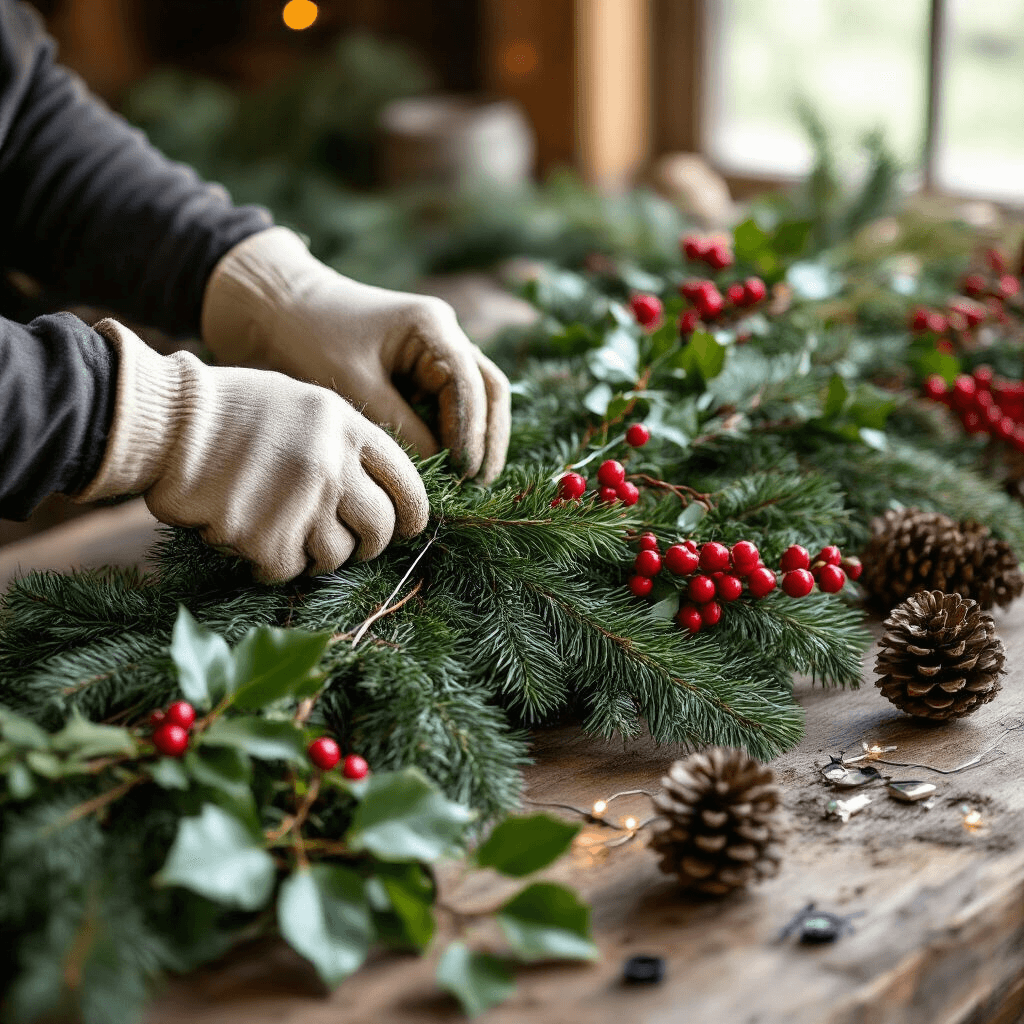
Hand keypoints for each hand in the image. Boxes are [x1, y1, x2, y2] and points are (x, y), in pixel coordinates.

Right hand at [76, 319, 428, 582]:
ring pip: (337, 556)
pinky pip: (288, 570)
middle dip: (369, 544)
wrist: (166, 421)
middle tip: (347, 544)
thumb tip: (375, 491)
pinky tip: (249, 539)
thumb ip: (343, 443)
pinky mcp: (266, 537)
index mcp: (347, 429)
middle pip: (381, 528)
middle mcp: (333, 465)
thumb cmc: (230, 410)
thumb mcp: (302, 405)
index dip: (413, 514)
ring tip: (284, 532)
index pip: (407, 484)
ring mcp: (303, 503)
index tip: (407, 527)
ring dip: (315, 554)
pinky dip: (271, 563)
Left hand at [200, 227, 510, 483]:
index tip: (463, 472)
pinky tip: (451, 464)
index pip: (470, 384)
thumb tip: (440, 468)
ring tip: (473, 482)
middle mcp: (445, 334)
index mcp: (431, 326)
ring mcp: (438, 350)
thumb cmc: (307, 338)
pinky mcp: (423, 368)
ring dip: (479, 437)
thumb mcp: (354, 385)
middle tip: (480, 484)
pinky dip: (456, 432)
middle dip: (488, 438)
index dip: (471, 432)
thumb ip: (401, 427)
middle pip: (490, 389)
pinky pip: (454, 403)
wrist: (274, 308)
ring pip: (480, 397)